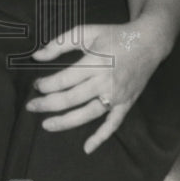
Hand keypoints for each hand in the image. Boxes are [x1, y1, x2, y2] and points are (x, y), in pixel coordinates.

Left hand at [26, 21, 168, 154]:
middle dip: (48, 104)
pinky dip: (101, 137)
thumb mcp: (85, 32)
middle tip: (31, 106)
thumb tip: (36, 56)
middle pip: (72, 98)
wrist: (148, 42)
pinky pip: (113, 124)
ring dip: (66, 122)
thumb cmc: (114, 35)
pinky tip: (87, 148)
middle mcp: (106, 81)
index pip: (64, 80)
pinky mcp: (126, 103)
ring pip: (88, 114)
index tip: (36, 86)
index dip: (47, 85)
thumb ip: (59, 44)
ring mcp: (117, 95)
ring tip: (46, 125)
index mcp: (95, 62)